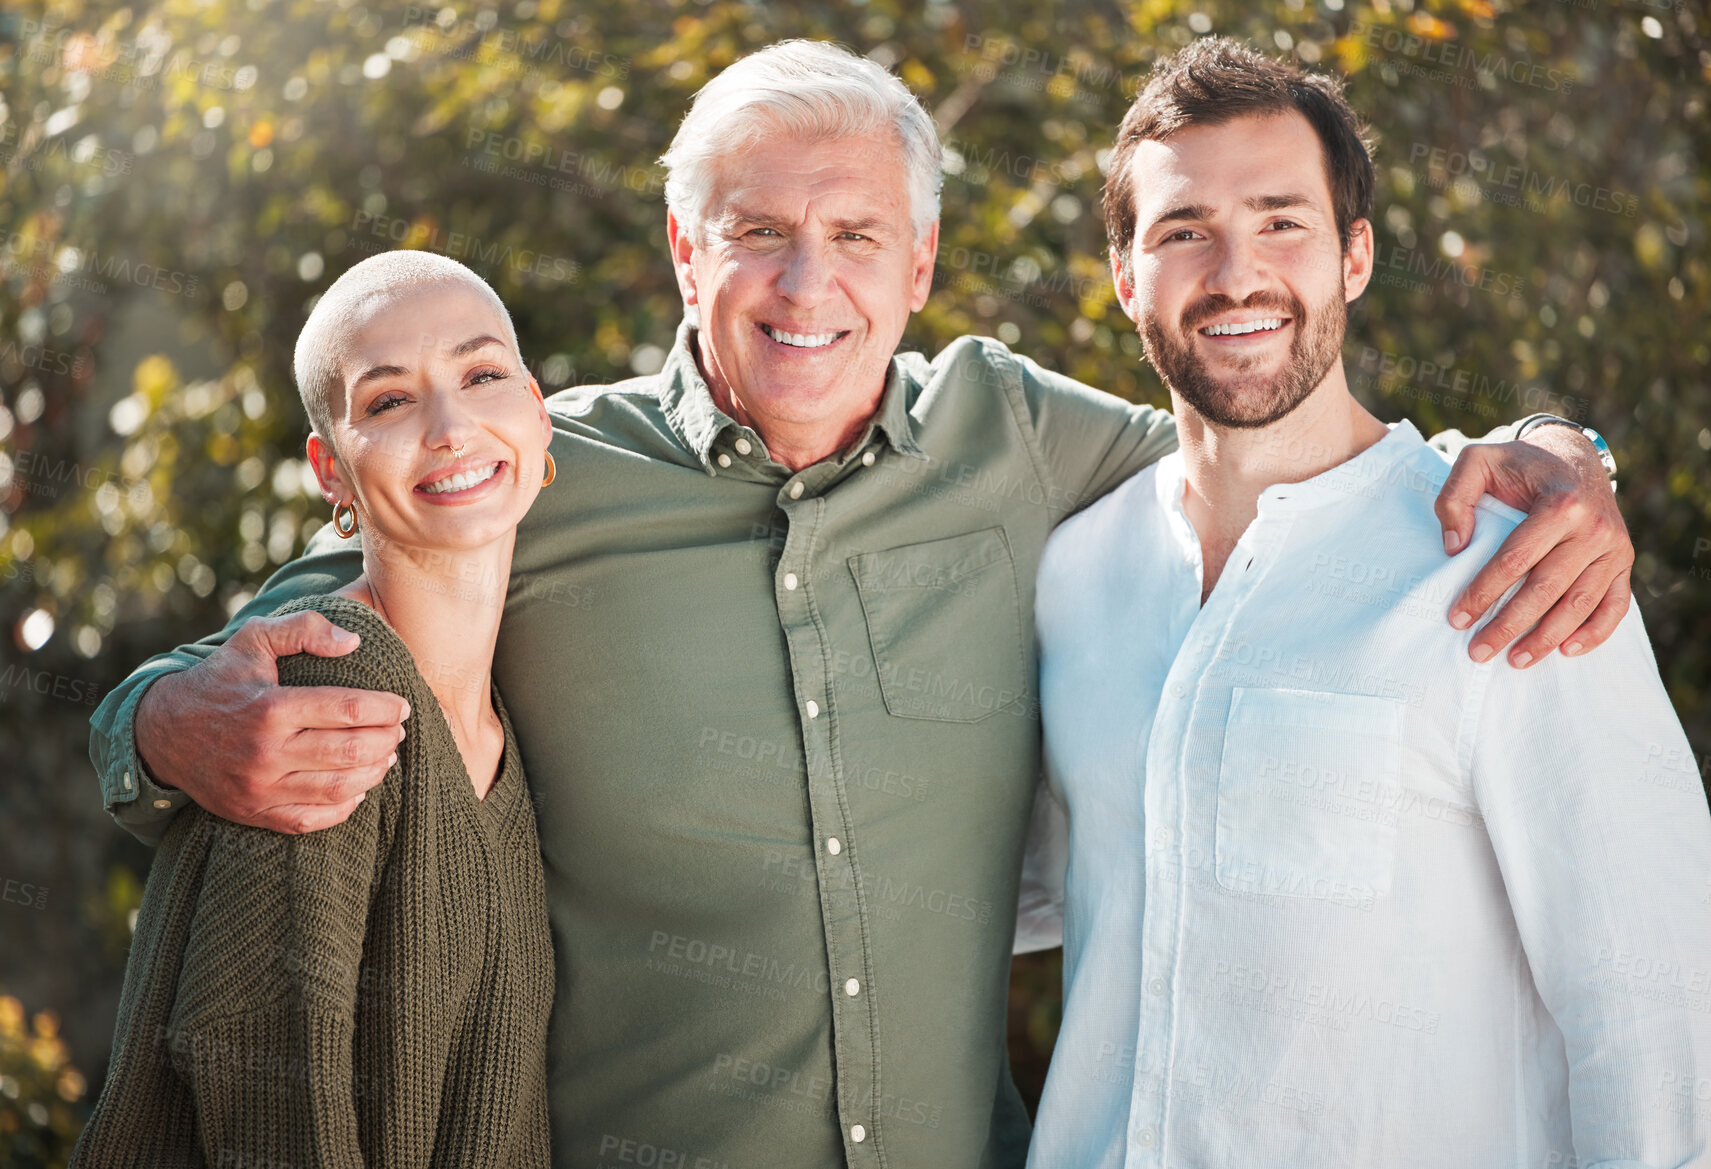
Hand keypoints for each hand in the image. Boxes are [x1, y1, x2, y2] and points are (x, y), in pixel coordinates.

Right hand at [134, 611, 410, 832]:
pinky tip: (360, 789)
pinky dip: (344, 807)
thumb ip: (304, 629)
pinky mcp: (253, 813)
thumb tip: (353, 642)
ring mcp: (258, 789)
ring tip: (388, 757)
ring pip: (337, 790)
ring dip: (374, 773)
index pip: (346, 709)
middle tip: (400, 732)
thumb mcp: (252, 639)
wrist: (163, 732)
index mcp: (270, 708)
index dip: (384, 709)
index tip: (402, 706)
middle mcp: (265, 753)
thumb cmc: (220, 680)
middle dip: (386, 741)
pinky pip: (311, 820)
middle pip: (348, 752)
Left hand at [1434, 429, 1632, 666]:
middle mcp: (1594, 527)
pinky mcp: (1623, 561)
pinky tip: (1566, 651)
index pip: (1516, 558)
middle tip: (1478, 652)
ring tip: (1514, 661)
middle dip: (1510, 624)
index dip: (1484, 592)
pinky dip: (1596, 632)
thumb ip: (1456, 496)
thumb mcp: (1480, 462)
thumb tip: (1454, 546)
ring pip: (1580, 603)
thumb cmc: (1520, 466)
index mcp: (1561, 504)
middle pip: (1547, 588)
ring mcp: (1614, 547)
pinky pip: (1616, 605)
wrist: (1573, 456)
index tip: (1457, 618)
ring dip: (1547, 637)